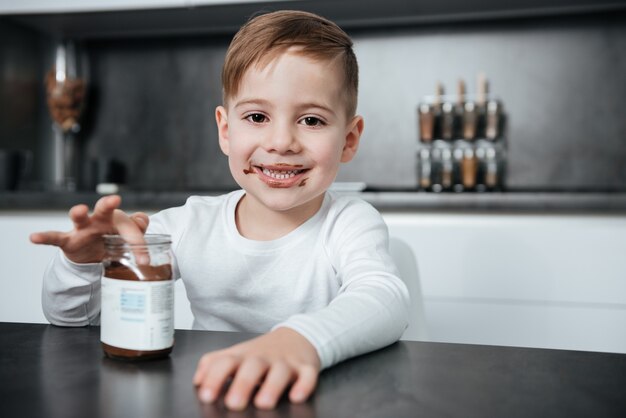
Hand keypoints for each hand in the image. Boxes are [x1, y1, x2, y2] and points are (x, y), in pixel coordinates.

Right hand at [29, 195, 148, 263]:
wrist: (92, 256)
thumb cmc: (111, 240)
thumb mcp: (126, 238)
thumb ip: (137, 230)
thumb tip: (142, 220)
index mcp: (116, 220)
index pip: (129, 227)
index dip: (138, 242)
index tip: (144, 260)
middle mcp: (99, 220)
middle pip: (104, 209)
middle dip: (108, 204)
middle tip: (115, 200)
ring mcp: (82, 229)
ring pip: (79, 218)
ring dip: (78, 213)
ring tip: (79, 210)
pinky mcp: (68, 240)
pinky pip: (54, 238)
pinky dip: (44, 237)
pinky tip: (34, 238)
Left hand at [193, 327, 320, 410]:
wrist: (298, 336)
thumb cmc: (263, 352)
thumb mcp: (237, 354)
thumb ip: (214, 364)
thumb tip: (197, 381)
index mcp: (243, 356)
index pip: (225, 362)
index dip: (214, 378)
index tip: (206, 395)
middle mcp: (263, 358)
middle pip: (252, 366)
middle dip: (243, 384)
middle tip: (234, 403)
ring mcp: (286, 362)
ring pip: (280, 372)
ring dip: (272, 387)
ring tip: (264, 403)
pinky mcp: (306, 368)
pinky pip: (307, 376)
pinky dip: (304, 385)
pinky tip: (296, 396)